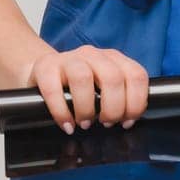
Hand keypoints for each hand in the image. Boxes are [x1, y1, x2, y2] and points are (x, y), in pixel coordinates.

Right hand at [27, 44, 149, 134]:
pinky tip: (67, 125)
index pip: (136, 76)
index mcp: (113, 59)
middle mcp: (93, 54)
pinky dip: (62, 112)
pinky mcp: (45, 67)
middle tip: (106, 123)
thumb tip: (128, 121)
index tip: (127, 121)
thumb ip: (119, 96)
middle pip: (113, 78)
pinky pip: (53, 89)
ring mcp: (68, 58)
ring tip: (85, 123)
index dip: (136, 103)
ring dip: (87, 109)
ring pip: (83, 78)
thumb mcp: (102, 87)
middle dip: (114, 108)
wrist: (43, 72)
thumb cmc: (77, 87)